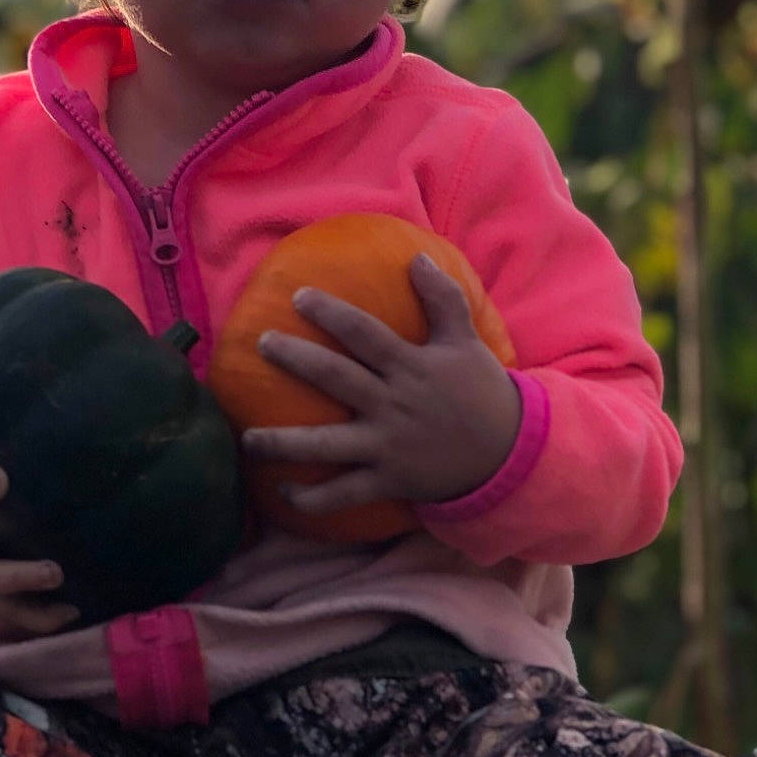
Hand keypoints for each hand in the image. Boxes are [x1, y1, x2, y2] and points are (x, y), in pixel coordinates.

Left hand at [241, 254, 522, 518]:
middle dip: (297, 359)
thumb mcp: (465, 341)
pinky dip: (313, 498)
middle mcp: (393, 404)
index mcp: (410, 367)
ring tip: (248, 438)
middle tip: (262, 342)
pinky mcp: (388, 480)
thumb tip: (418, 258)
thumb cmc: (481, 391)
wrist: (508, 454)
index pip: (364, 334)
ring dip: (285, 443)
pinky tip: (283, 494)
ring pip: (327, 445)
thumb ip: (443, 298)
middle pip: (336, 378)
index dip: (331, 314)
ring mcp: (387, 446)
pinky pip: (344, 493)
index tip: (298, 297)